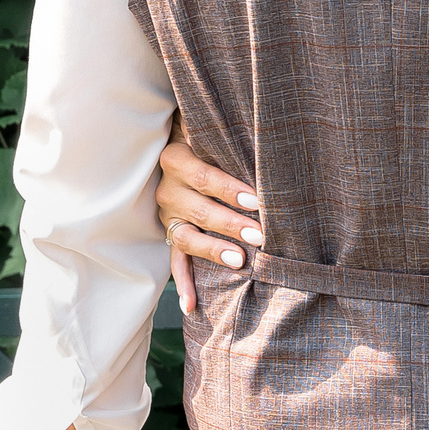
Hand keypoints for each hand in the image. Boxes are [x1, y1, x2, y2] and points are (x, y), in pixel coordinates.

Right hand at [158, 131, 261, 314]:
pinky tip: (192, 307)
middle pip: (200, 210)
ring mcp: (167, 215)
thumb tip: (258, 122)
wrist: (173, 142)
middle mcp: (168, 189)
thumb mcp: (206, 126)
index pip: (206, 177)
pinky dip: (183, 284)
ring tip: (239, 261)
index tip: (257, 201)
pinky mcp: (170, 234)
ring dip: (213, 251)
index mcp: (176, 157)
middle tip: (260, 234)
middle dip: (232, 224)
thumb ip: (222, 127)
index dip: (231, 190)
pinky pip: (175, 261)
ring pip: (188, 237)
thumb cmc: (205, 134)